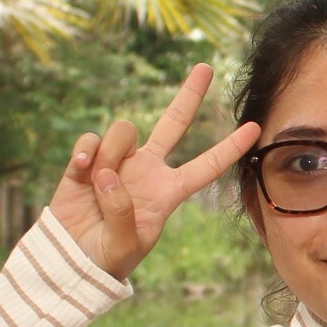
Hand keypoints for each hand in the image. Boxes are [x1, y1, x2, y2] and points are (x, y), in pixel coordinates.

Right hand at [48, 64, 261, 280]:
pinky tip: (80, 170)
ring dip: (111, 152)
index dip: (228, 148)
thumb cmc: (106, 258)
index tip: (255, 128)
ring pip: (125, 130)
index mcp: (168, 192)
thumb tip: (107, 176)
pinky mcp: (87, 161)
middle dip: (189, 95)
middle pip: (173, 123)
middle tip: (206, 67)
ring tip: (97, 182)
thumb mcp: (124, 246)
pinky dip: (86, 150)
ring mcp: (117, 162)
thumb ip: (121, 213)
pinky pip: (91, 138)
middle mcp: (147, 170)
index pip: (206, 166)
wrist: (71, 259)